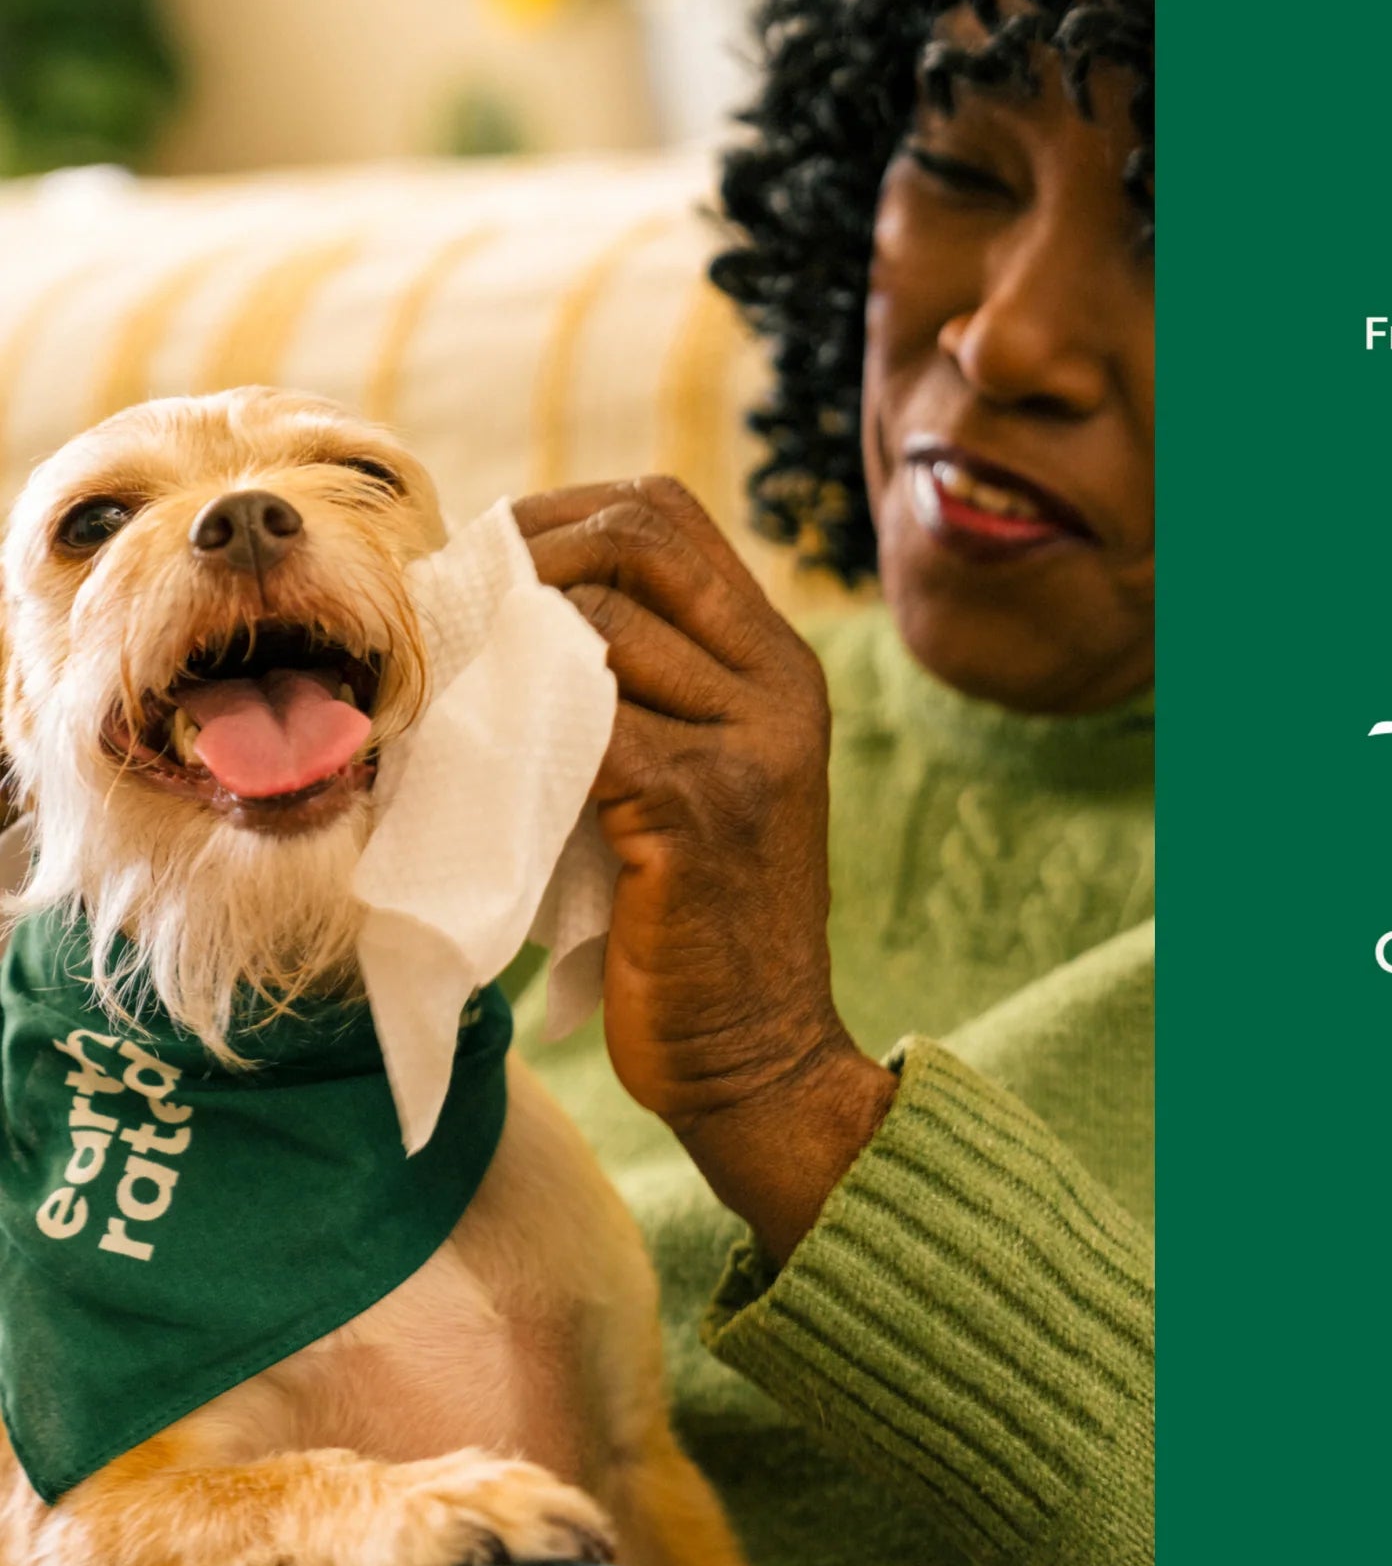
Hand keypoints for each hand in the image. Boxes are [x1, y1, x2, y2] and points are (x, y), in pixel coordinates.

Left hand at [516, 480, 895, 1256]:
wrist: (757, 1054)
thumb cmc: (694, 922)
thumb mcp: (695, 778)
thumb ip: (641, 693)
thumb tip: (497, 611)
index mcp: (779, 665)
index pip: (667, 513)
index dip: (559, 511)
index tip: (484, 563)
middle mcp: (780, 685)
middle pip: (635, 536)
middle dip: (522, 552)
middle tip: (444, 610)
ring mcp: (750, 744)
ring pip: (595, 622)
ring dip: (495, 640)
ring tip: (436, 681)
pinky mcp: (698, 809)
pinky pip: (582, 719)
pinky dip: (505, 722)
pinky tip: (460, 754)